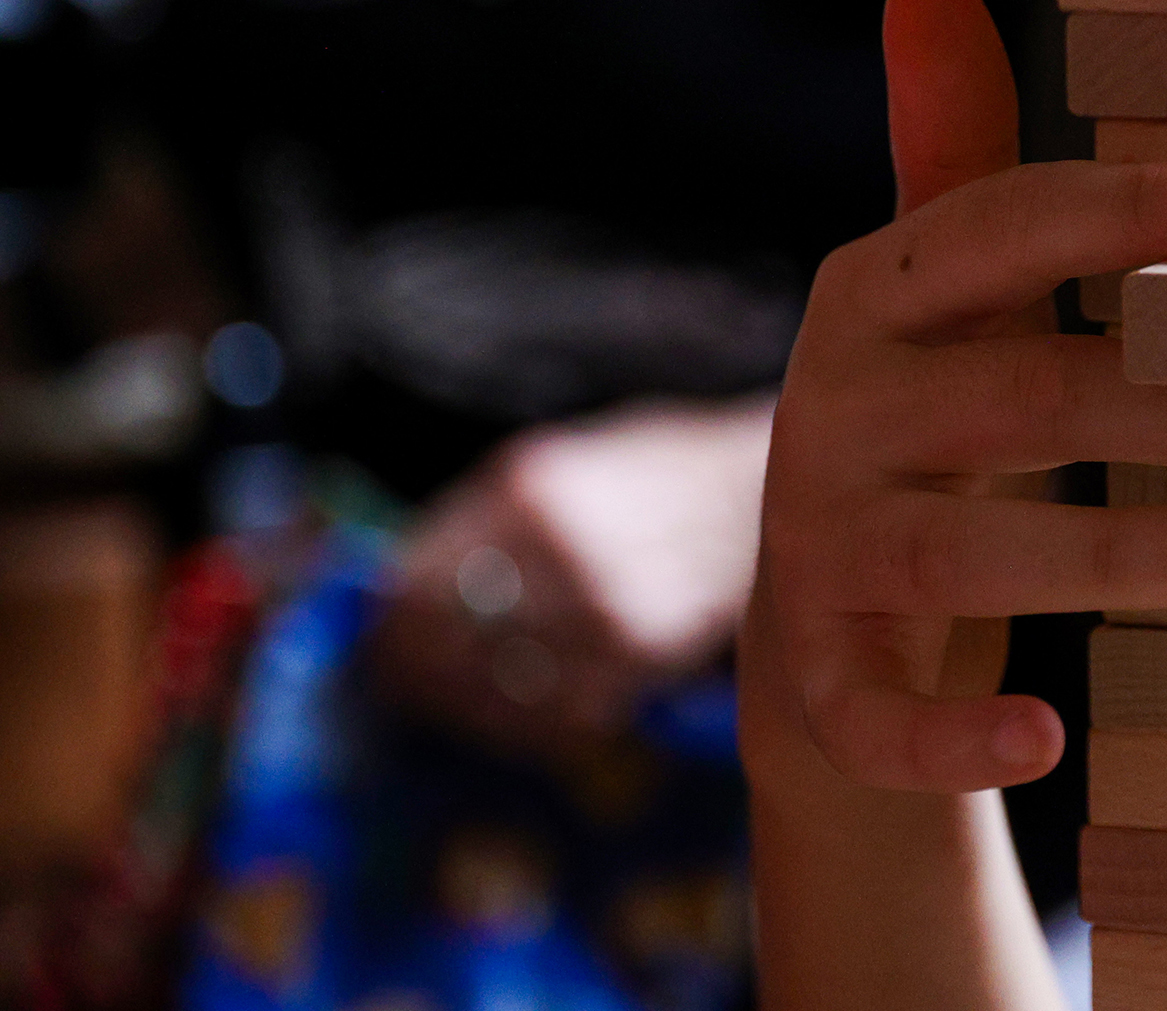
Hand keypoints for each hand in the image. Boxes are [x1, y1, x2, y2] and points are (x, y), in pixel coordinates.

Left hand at [372, 394, 770, 750]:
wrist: (768, 491)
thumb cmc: (652, 470)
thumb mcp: (557, 462)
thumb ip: (477, 522)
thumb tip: (387, 589)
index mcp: (530, 494)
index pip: (415, 590)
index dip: (385, 625)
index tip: (379, 636)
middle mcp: (565, 557)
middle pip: (445, 648)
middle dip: (414, 670)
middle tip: (401, 678)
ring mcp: (609, 615)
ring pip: (494, 693)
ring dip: (461, 705)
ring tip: (453, 699)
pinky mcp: (645, 661)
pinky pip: (553, 718)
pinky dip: (524, 723)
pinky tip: (518, 707)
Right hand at [738, 0, 1166, 795]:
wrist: (823, 629)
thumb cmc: (933, 424)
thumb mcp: (941, 297)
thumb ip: (956, 157)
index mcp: (877, 293)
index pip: (1009, 229)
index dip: (1135, 216)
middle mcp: (834, 408)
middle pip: (1026, 394)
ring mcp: (819, 546)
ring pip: (963, 551)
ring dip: (1110, 549)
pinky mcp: (819, 679)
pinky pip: (878, 715)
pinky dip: (954, 736)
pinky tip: (1050, 744)